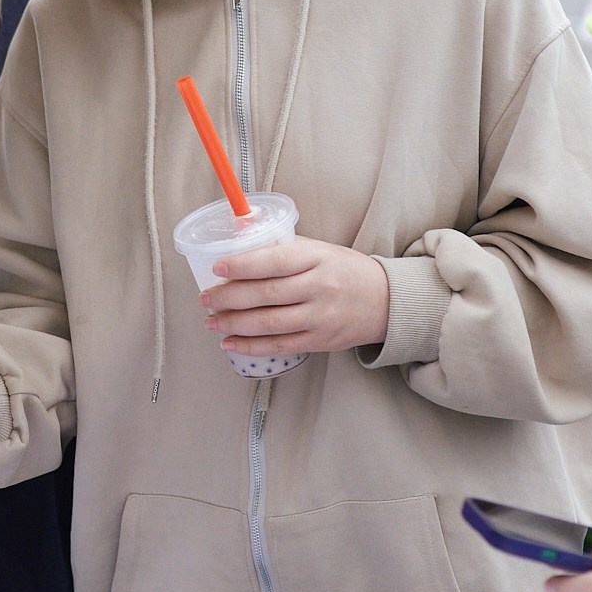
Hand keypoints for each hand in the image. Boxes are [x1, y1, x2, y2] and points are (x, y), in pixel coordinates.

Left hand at [201, 237, 390, 357]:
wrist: (386, 301)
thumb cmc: (345, 269)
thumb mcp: (320, 250)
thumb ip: (285, 249)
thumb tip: (239, 246)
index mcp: (317, 258)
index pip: (275, 261)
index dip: (243, 265)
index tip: (217, 267)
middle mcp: (319, 288)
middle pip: (266, 295)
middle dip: (229, 298)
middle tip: (205, 298)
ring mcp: (320, 318)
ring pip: (269, 324)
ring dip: (233, 324)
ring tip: (211, 321)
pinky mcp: (320, 341)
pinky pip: (279, 346)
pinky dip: (251, 346)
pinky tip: (230, 342)